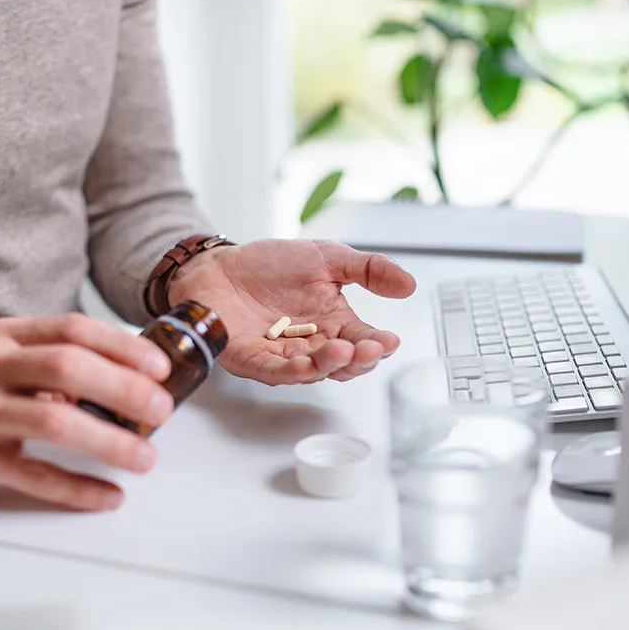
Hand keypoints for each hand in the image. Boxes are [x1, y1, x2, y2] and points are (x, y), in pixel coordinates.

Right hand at [0, 315, 174, 509]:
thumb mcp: (7, 366)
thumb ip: (59, 366)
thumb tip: (132, 383)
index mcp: (4, 338)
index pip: (72, 330)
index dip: (122, 346)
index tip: (160, 366)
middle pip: (67, 368)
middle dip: (123, 388)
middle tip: (161, 410)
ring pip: (54, 420)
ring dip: (109, 441)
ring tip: (144, 458)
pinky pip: (33, 475)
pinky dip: (77, 488)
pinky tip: (106, 495)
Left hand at [168, 239, 416, 384]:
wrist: (219, 266)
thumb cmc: (269, 266)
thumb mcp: (328, 257)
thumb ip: (369, 269)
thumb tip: (409, 284)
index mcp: (333, 323)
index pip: (362, 341)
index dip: (378, 344)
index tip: (390, 340)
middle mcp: (311, 345)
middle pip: (342, 364)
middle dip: (359, 358)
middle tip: (370, 347)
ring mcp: (282, 356)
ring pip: (312, 370)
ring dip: (330, 364)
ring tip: (344, 350)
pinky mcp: (252, 360)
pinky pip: (274, 372)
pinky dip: (292, 371)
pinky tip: (307, 364)